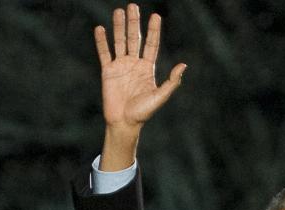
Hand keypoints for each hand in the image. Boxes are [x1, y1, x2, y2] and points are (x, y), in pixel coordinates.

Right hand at [95, 4, 185, 169]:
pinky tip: (100, 29)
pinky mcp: (107, 72)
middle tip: (133, 6)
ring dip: (118, 27)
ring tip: (118, 12)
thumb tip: (183, 65)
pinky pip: (104, 54)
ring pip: (119, 42)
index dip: (153, 30)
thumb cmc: (143, 112)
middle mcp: (134, 63)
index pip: (151, 44)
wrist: (124, 123)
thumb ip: (172, 81)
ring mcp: (120, 66)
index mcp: (147, 67)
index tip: (155, 16)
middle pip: (134, 38)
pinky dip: (101, 42)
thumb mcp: (160, 96)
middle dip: (134, 22)